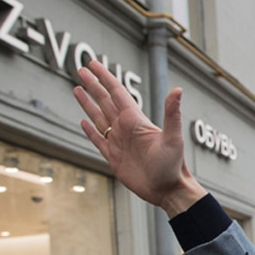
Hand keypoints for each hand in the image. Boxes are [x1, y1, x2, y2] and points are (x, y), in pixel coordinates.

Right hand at [72, 60, 206, 215]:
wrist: (168, 190)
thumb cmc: (174, 165)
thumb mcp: (173, 138)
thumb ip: (172, 113)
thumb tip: (178, 90)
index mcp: (136, 120)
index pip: (117, 92)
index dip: (105, 78)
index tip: (93, 64)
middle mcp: (127, 128)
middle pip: (105, 101)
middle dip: (93, 86)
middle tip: (81, 70)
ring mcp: (120, 142)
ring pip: (99, 118)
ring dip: (88, 104)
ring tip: (77, 89)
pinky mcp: (114, 158)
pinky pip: (99, 140)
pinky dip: (90, 130)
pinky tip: (84, 121)